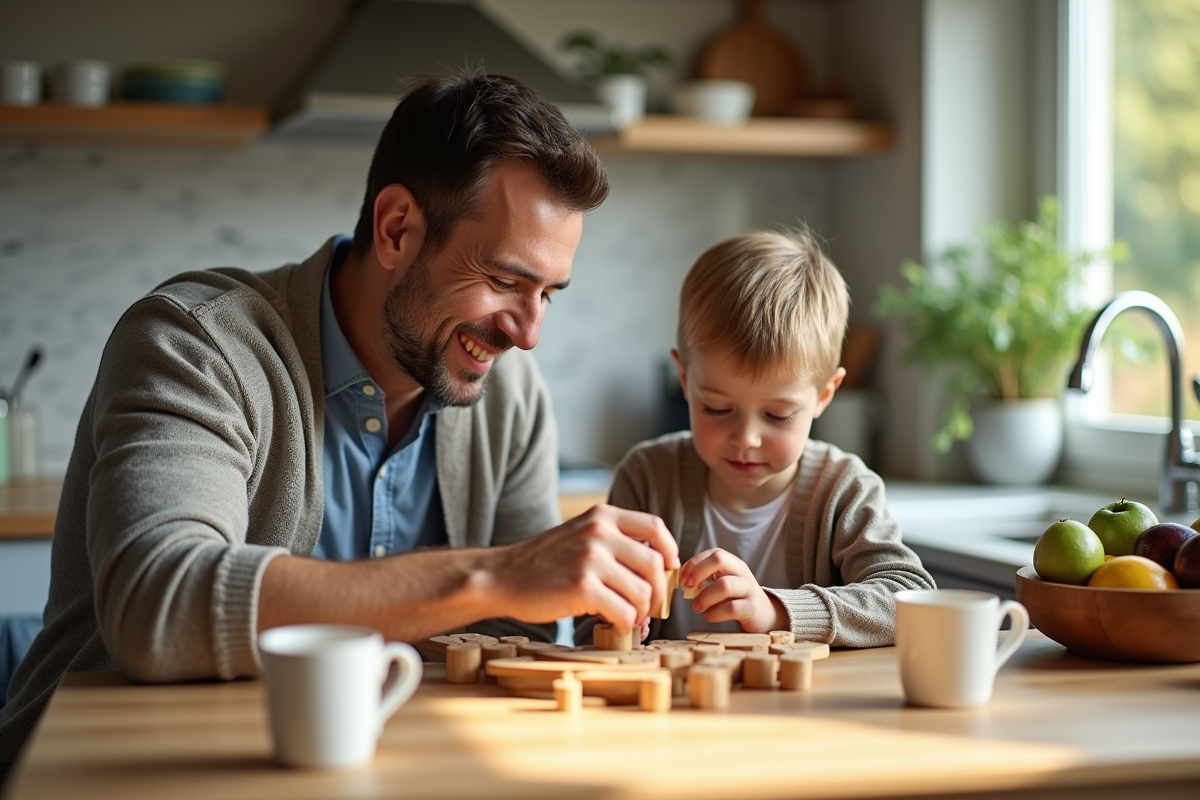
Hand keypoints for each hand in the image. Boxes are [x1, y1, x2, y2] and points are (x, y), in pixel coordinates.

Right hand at [487, 504, 679, 632]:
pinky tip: (614, 626)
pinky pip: (623, 612)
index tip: (669, 570)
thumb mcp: (581, 535)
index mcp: (602, 516)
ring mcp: (590, 559)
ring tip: (629, 619)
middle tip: (648, 608)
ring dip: (640, 612)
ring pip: (642, 592)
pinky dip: (625, 624)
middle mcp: (599, 532)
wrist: (502, 576)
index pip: (655, 527)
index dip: (670, 551)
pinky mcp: (582, 587)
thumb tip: (658, 568)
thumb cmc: (544, 562)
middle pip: (654, 565)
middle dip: (658, 593)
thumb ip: (614, 543)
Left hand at [680, 548, 788, 632]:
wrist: (764, 616)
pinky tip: (709, 616)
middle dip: (698, 572)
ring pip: (725, 585)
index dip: (694, 563)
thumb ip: (704, 579)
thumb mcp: (722, 583)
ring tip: (697, 607)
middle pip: (719, 559)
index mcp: (732, 563)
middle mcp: (742, 572)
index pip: (713, 553)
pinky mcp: (752, 609)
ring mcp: (749, 589)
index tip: (682, 579)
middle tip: (688, 588)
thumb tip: (680, 579)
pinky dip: (715, 614)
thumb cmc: (736, 598)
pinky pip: (731, 608)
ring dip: (705, 597)